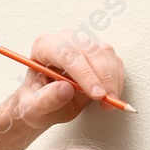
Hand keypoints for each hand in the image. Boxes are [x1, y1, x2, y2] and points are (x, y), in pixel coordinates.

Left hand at [9, 30, 125, 131]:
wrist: (42, 105)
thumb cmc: (34, 104)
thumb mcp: (33, 109)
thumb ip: (45, 100)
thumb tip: (65, 89)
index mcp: (44, 47)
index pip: (67, 53)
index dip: (84, 73)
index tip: (96, 94)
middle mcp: (64, 40)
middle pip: (89, 50)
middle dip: (102, 77)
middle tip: (106, 100)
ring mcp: (82, 44)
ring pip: (105, 53)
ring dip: (112, 79)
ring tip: (108, 102)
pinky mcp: (97, 53)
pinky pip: (114, 61)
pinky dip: (117, 79)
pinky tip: (112, 95)